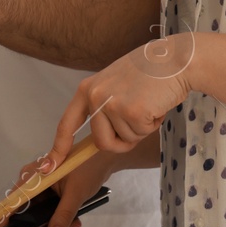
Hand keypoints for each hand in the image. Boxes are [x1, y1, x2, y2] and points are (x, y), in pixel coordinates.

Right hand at [11, 148, 126, 226]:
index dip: (6, 220)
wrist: (103, 158)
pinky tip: (73, 220)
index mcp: (32, 175)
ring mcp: (40, 187)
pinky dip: (57, 217)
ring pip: (37, 213)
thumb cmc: (87, 169)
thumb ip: (63, 216)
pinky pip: (46, 210)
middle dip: (40, 226)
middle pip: (25, 211)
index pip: (13, 200)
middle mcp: (31, 181)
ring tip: (74, 224)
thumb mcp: (75, 194)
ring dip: (52, 223)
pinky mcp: (49, 191)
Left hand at [47, 34, 197, 163]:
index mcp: (87, 89)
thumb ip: (103, 107)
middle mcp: (95, 96)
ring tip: (148, 103)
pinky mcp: (131, 112)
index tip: (50, 166)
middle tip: (139, 118)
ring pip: (125, 140)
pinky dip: (152, 125)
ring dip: (141, 129)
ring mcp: (112, 104)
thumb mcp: (115, 86)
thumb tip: (100, 140)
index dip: (58, 148)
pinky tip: (156, 105)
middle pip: (102, 142)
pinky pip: (141, 134)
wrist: (175, 60)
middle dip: (122, 141)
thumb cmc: (150, 72)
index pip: (67, 124)